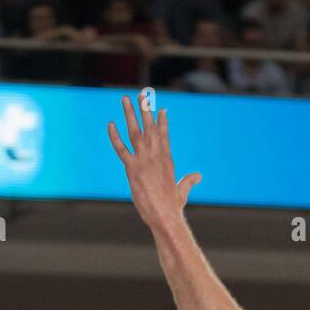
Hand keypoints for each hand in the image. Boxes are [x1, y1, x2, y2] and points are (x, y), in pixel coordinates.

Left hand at [108, 95, 201, 230]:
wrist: (165, 215)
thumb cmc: (173, 206)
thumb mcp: (182, 190)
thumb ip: (189, 180)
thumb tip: (198, 176)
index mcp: (167, 160)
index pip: (164, 135)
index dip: (161, 121)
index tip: (160, 109)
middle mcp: (156, 156)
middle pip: (150, 127)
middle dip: (146, 109)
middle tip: (142, 94)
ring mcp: (144, 161)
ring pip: (135, 132)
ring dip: (130, 114)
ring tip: (125, 99)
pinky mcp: (132, 169)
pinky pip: (121, 149)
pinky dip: (115, 136)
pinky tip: (110, 124)